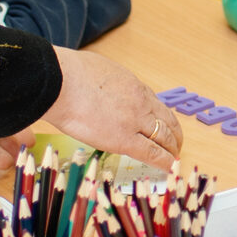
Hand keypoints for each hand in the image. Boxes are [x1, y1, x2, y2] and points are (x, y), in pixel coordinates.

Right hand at [48, 47, 182, 164]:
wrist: (61, 82)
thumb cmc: (68, 74)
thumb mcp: (99, 69)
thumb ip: (107, 82)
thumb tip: (101, 88)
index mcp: (132, 85)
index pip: (155, 103)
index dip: (161, 117)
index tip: (163, 125)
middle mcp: (140, 102)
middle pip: (166, 120)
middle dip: (174, 134)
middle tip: (175, 143)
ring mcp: (135, 121)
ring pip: (164, 137)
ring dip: (172, 148)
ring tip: (174, 157)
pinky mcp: (125, 140)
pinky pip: (153, 153)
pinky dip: (165, 161)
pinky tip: (169, 167)